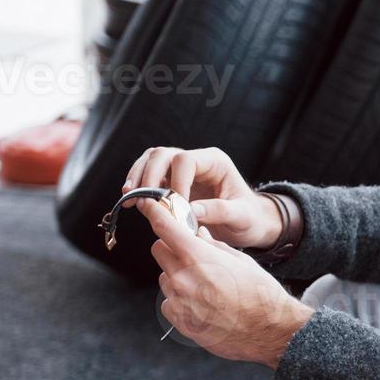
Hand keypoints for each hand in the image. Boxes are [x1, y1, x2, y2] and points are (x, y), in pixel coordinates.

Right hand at [122, 146, 282, 249]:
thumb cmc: (249, 218)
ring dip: (138, 178)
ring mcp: (182, 170)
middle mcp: (197, 160)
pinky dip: (139, 187)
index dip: (175, 182)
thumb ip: (219, 211)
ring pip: (151, 161)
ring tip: (129, 198)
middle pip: (163, 155)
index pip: (186, 160)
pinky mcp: (172, 182)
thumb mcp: (242, 217)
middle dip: (149, 176)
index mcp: (215, 162)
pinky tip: (132, 202)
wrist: (249, 224)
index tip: (174, 208)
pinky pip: (149, 177)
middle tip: (142, 200)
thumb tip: (190, 211)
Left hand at [140, 198, 311, 367]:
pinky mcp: (179, 320)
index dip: (155, 213)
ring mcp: (179, 300)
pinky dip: (179, 300)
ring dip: (177, 276)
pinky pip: (168, 301)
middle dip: (172, 248)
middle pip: (159, 250)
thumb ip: (213, 245)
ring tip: (205, 288)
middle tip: (192, 256)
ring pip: (164, 277)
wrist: (268, 330)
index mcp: (199, 257)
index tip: (148, 205)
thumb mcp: (240, 261)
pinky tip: (202, 305)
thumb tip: (199, 233)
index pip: (165, 227)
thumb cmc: (260, 294)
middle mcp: (183, 277)